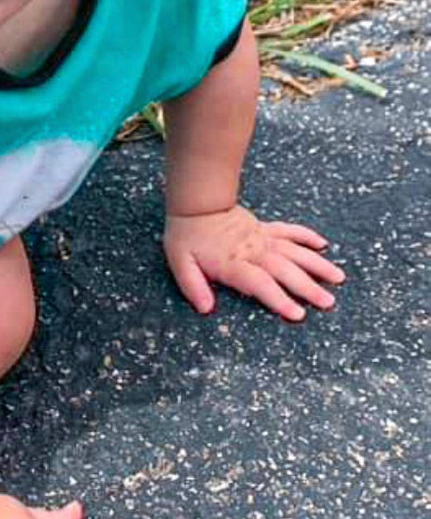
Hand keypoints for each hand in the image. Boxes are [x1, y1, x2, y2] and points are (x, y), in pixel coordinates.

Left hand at [163, 205, 345, 321]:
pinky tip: (323, 245)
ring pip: (294, 252)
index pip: (260, 284)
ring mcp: (262, 238)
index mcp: (233, 263)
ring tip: (338, 278)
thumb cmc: (187, 236)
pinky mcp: (265, 228)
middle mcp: (253, 251)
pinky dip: (306, 236)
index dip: (279, 299)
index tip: (297, 314)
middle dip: (307, 288)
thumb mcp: (180, 263)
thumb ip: (193, 286)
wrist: (194, 204)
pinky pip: (290, 231)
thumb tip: (206, 308)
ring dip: (316, 265)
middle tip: (328, 302)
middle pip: (285, 271)